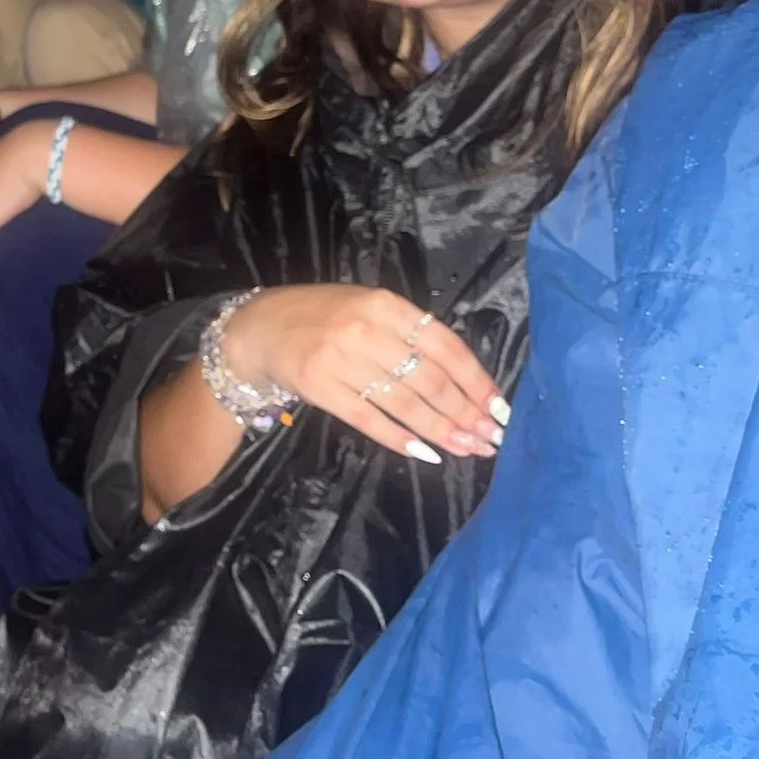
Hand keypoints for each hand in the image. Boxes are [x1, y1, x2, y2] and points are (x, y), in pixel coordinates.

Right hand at [219, 285, 507, 461]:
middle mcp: (365, 330)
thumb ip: (409, 334)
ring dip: (442, 431)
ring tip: (468, 449)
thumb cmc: (323, 317)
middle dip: (466, 414)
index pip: (445, 346)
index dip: (476, 381)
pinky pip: (369, 419)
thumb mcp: (368, 308)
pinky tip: (426, 454)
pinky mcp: (320, 387)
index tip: (499, 408)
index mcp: (385, 304)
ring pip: (405, 404)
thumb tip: (465, 381)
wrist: (259, 327)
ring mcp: (340, 359)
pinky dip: (400, 439)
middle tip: (490, 438)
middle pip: (429, 380)